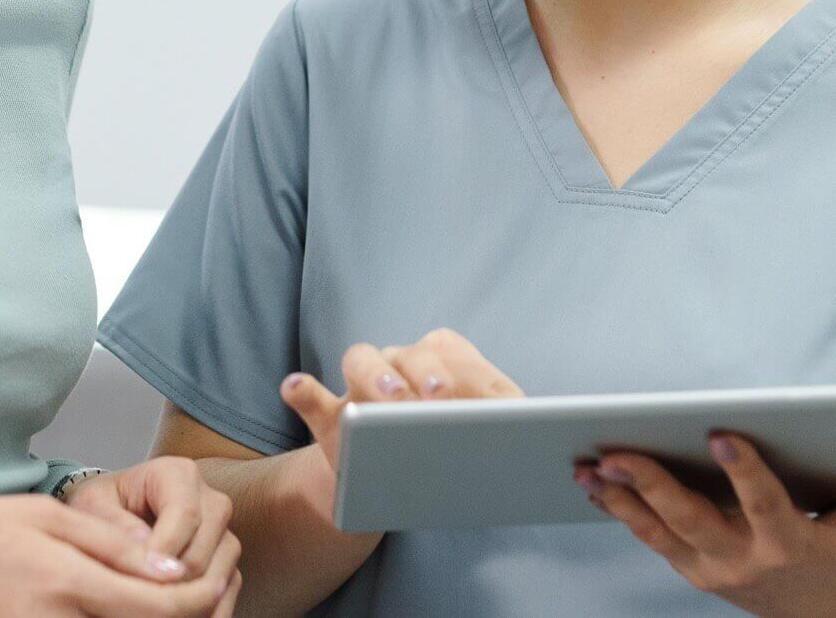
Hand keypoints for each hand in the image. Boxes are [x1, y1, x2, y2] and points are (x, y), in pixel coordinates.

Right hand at [0, 495, 237, 616]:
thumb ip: (110, 545)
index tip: (216, 580)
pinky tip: (119, 604)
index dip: (201, 597)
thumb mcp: (42, 517)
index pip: (163, 607)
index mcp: (67, 585)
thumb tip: (172, 567)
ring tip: (165, 594)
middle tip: (207, 587)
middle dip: (185, 614)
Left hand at [66, 457, 242, 605]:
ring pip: (216, 577)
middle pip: (202, 552)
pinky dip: (202, 611)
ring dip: (184, 600)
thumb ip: (115, 526)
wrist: (116, 512)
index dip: (162, 552)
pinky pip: (225, 594)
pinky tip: (172, 615)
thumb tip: (146, 552)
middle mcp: (211, 500)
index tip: (134, 575)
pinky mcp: (226, 561)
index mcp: (179, 475)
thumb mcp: (93, 506)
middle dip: (168, 581)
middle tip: (133, 596)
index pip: (185, 514)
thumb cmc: (104, 505)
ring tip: (146, 607)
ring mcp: (223, 533)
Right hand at [279, 328, 523, 506]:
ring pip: (362, 359)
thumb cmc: (441, 454)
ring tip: (389, 398)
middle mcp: (399, 363)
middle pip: (413, 354)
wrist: (387, 482)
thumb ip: (498, 432)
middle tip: (442, 399)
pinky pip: (310, 395)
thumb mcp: (473, 444)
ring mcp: (360, 385)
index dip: (477, 377)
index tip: (495, 401)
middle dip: (429, 373)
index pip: (460, 357)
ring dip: (375, 374)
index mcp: (439, 361)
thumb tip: (538, 437)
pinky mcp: (329, 413)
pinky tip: (297, 387)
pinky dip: (303, 390)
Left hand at [576, 431, 835, 616]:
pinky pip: (649, 537)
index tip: (722, 432)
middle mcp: (746, 561)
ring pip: (657, 533)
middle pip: (690, 521)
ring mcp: (713, 569)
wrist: (834, 610)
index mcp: (795, 545)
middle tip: (615, 452)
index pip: (766, 506)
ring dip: (618, 500)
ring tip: (584, 465)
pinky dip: (620, 510)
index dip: (745, 472)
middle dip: (651, 485)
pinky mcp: (692, 568)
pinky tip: (593, 482)